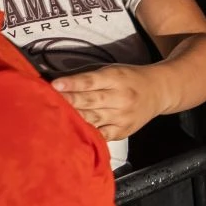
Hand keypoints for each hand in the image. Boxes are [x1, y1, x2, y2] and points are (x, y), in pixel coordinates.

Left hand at [51, 64, 169, 140]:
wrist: (158, 92)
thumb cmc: (129, 79)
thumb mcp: (112, 70)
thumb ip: (87, 77)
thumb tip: (57, 83)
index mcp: (116, 78)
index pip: (91, 81)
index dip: (72, 83)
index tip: (54, 85)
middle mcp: (121, 97)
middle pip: (90, 101)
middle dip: (68, 102)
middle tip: (47, 102)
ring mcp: (123, 116)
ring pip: (93, 119)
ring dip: (73, 119)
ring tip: (53, 120)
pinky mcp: (123, 131)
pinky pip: (101, 135)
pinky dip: (87, 134)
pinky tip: (71, 134)